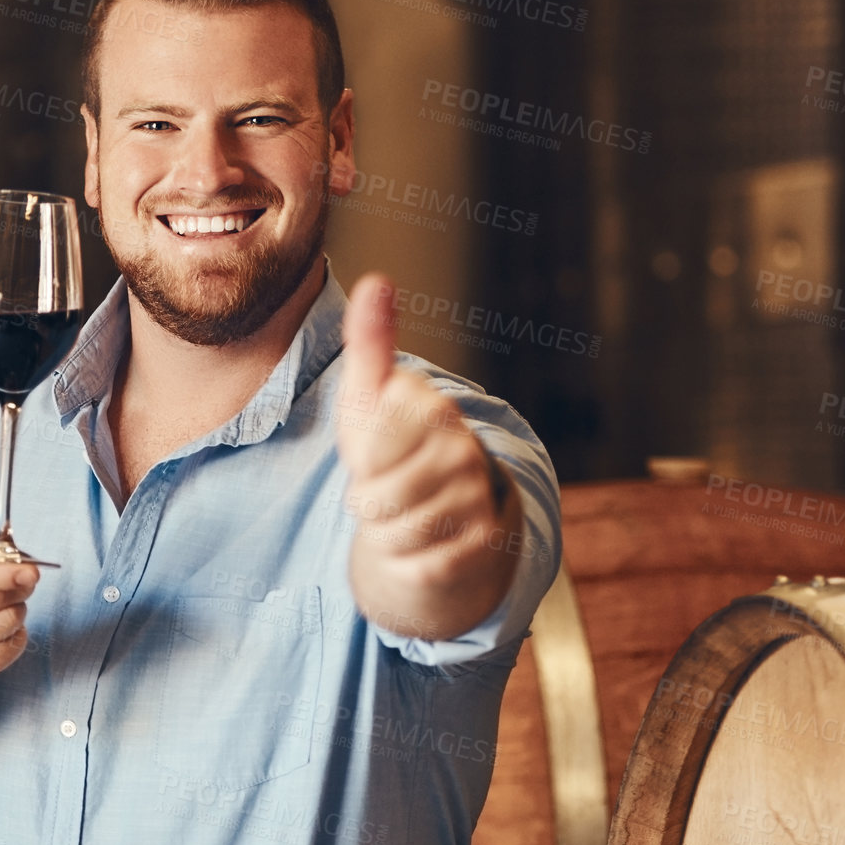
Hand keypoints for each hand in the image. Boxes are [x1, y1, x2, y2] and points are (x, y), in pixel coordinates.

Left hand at [335, 273, 515, 619]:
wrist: (442, 513)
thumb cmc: (392, 448)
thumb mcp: (369, 397)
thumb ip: (370, 342)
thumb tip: (377, 280)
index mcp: (434, 409)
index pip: (368, 449)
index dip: (359, 461)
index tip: (374, 453)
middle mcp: (463, 449)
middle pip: (376, 496)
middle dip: (367, 502)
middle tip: (384, 491)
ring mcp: (477, 497)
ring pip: (397, 533)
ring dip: (385, 534)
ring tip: (400, 515)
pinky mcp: (484, 542)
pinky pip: (420, 564)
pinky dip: (407, 562)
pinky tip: (420, 544)